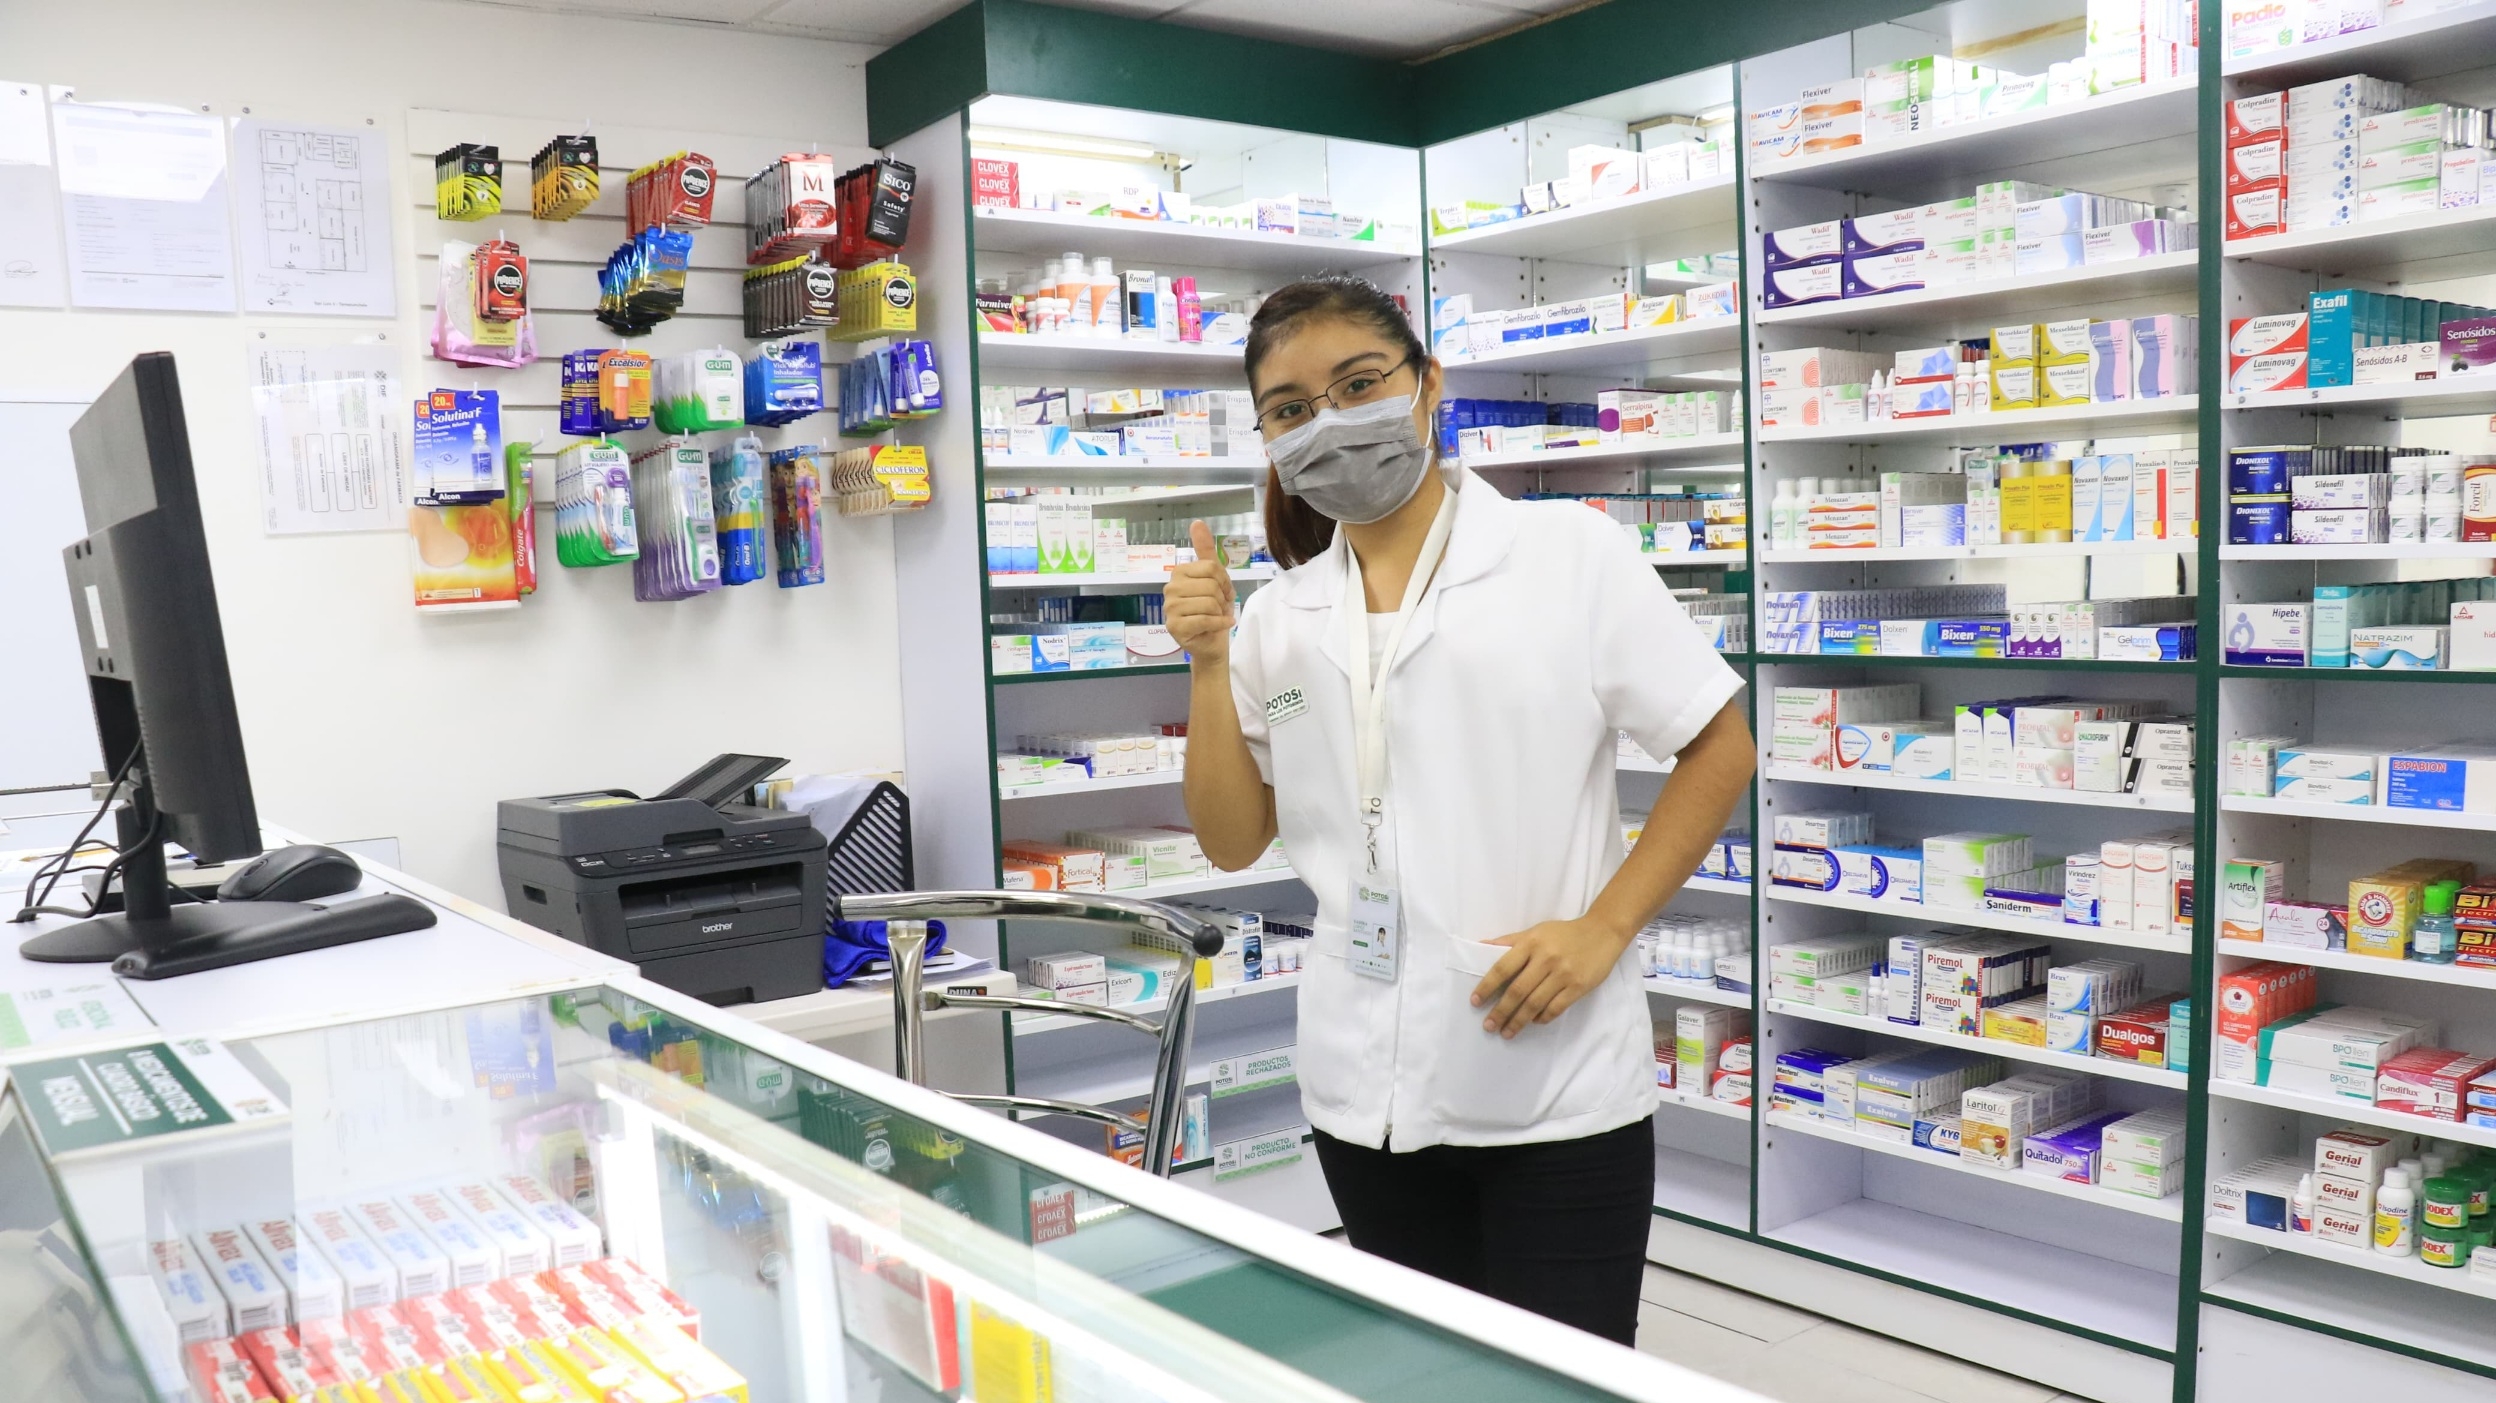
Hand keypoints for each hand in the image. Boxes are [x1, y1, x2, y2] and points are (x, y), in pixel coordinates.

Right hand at [1164, 521, 1235, 665]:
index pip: (1212, 567)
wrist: (1211, 642)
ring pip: (1209, 603)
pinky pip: (1205, 620)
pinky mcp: (1175, 627)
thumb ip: (1205, 550)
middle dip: (1222, 599)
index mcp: (1179, 573)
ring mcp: (1170, 608)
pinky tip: (1221, 625)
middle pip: (1211, 586)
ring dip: (1220, 613)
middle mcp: (1170, 588)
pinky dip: (1220, 624)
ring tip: (1216, 617)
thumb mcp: (1214, 578)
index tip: (1223, 592)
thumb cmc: (1213, 610)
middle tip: (1219, 607)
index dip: (1225, 581)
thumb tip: (1197, 522)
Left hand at [1470, 916, 1634, 1038]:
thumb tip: (1480, 947)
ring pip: (1535, 1003)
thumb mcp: (1535, 931)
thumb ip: (1509, 941)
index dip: (1487, 986)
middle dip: (1501, 1011)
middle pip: (1517, 991)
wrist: (1603, 933)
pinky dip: (1542, 1018)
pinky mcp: (1579, 987)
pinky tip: (1533, 1022)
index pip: (1503, 968)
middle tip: (1489, 1026)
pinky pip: (1555, 1008)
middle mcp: (1546, 959)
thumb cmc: (1564, 933)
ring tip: (1506, 1032)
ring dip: (1518, 1021)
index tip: (1475, 1001)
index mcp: (1531, 943)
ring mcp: (1563, 974)